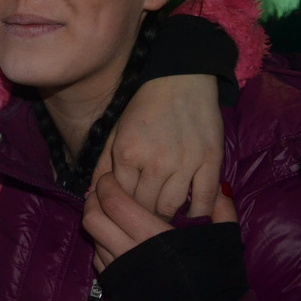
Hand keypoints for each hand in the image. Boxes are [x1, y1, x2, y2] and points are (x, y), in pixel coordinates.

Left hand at [83, 172, 237, 272]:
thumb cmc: (220, 285)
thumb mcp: (225, 244)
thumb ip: (221, 212)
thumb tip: (221, 189)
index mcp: (155, 237)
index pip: (114, 202)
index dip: (107, 185)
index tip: (111, 176)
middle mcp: (130, 253)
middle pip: (93, 218)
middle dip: (93, 200)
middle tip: (102, 191)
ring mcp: (120, 273)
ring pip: (92, 238)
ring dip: (96, 221)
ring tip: (107, 213)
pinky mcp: (116, 290)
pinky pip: (99, 260)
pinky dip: (101, 244)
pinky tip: (114, 240)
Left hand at [93, 74, 222, 218]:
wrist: (181, 81)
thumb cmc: (143, 107)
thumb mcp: (116, 132)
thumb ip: (103, 165)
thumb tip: (90, 195)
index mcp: (127, 154)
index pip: (120, 197)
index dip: (120, 207)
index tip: (124, 211)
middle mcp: (155, 162)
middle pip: (144, 206)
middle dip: (140, 215)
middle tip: (142, 219)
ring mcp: (185, 163)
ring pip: (171, 207)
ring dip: (165, 216)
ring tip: (162, 218)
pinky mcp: (211, 161)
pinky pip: (204, 199)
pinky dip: (197, 214)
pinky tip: (191, 216)